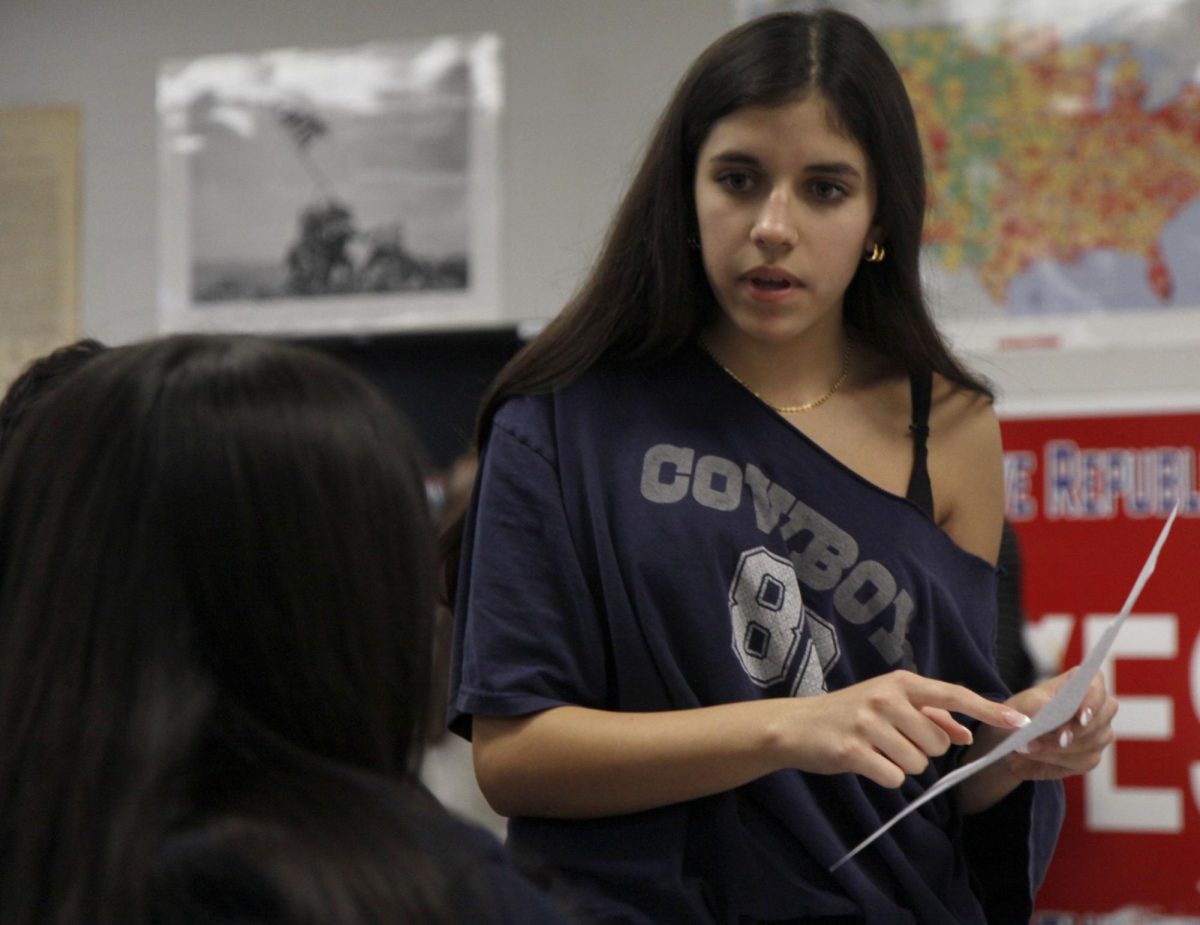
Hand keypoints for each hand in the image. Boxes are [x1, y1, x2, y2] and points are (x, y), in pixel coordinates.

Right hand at [782, 669, 1031, 788]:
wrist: (796, 726)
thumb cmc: (848, 713)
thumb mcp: (887, 703)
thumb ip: (927, 714)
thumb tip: (964, 733)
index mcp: (899, 683)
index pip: (953, 694)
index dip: (988, 709)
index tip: (1019, 722)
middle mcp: (886, 698)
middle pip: (938, 742)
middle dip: (923, 750)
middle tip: (891, 740)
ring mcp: (869, 723)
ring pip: (918, 763)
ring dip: (902, 764)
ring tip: (875, 750)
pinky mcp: (854, 750)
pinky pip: (895, 777)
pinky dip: (885, 776)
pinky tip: (865, 762)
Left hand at [1002, 670, 1117, 781]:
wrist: (1014, 742)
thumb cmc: (1021, 715)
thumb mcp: (1018, 707)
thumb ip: (1030, 708)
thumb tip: (1036, 716)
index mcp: (1079, 683)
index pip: (1095, 684)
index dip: (1092, 700)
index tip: (1081, 715)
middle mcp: (1096, 706)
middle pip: (1100, 717)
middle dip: (1077, 730)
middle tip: (1058, 739)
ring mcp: (1099, 731)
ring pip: (1093, 741)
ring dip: (1061, 747)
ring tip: (1032, 747)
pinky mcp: (1092, 755)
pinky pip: (1085, 760)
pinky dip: (1060, 760)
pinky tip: (1041, 756)